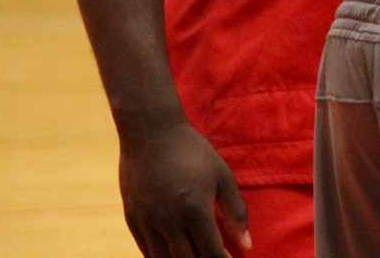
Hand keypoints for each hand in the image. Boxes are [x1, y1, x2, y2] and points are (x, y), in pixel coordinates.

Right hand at [117, 114, 249, 256]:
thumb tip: (246, 244)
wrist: (150, 134)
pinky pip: (146, 252)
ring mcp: (147, 223)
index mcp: (195, 209)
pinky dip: (162, 257)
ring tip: (196, 256)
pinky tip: (176, 254)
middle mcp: (169, 221)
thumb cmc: (193, 152)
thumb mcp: (222, 177)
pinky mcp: (132, 221)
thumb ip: (236, 212)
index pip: (210, 252)